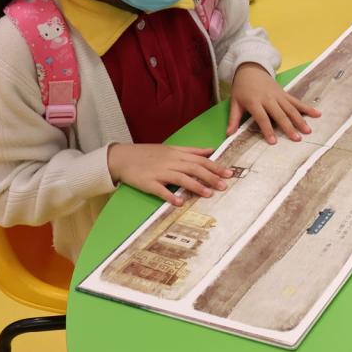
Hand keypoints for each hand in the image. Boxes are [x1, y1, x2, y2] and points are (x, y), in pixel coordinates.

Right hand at [108, 143, 231, 205]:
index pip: (201, 160)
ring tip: (209, 194)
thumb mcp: (171, 148)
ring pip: (180, 178)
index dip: (216, 167)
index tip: (229, 174)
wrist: (122, 157)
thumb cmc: (149, 154)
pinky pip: (160, 190)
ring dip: (195, 186)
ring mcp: (159, 172)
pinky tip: (180, 202)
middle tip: (224, 186)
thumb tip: (211, 150)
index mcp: (177, 154)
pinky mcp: (147, 182)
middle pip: (194, 169)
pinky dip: (170, 196)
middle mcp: (170, 162)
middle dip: (211, 177)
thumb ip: (192, 150)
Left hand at [228, 63, 321, 143]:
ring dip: (300, 120)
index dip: (267, 129)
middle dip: (289, 127)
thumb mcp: (234, 102)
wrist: (251, 69)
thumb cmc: (241, 88)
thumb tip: (228, 134)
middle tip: (297, 139)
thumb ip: (233, 119)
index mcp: (254, 101)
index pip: (262, 117)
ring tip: (308, 131)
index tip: (273, 141)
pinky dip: (307, 107)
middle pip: (280, 114)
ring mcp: (278, 96)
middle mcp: (268, 98)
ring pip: (291, 109)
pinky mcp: (285, 93)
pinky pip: (297, 101)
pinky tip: (317, 114)